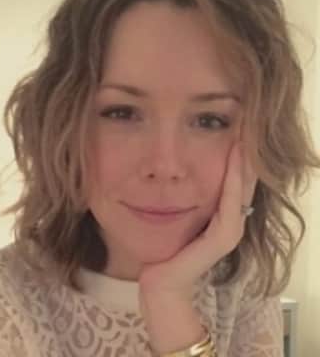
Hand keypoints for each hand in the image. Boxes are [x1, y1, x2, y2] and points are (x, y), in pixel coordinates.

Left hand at [138, 141, 257, 349]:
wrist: (160, 280)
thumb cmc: (165, 248)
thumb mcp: (176, 216)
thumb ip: (183, 197)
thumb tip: (173, 171)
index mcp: (221, 215)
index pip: (233, 180)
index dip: (236, 156)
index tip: (236, 129)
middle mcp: (231, 220)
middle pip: (243, 181)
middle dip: (244, 154)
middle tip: (246, 125)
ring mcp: (231, 229)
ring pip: (242, 188)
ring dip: (244, 162)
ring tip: (245, 135)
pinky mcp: (224, 236)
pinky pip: (231, 201)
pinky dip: (234, 179)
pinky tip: (234, 158)